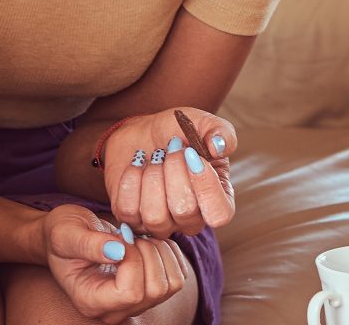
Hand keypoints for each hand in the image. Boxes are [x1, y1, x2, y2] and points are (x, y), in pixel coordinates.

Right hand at [42, 205, 187, 323]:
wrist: (68, 236)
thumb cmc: (63, 235)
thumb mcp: (67, 234)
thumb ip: (88, 244)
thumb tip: (118, 251)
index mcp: (91, 301)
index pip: (130, 293)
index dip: (134, 261)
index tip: (120, 238)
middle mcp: (115, 310)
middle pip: (155, 290)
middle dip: (148, 253)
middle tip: (128, 235)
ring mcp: (135, 303)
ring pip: (171, 284)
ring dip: (160, 252)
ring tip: (138, 238)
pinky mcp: (151, 290)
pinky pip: (178, 276)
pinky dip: (169, 252)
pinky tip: (149, 241)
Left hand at [104, 108, 236, 238]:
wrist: (142, 133)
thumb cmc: (178, 132)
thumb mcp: (203, 124)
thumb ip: (220, 132)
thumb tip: (218, 147)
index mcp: (217, 200)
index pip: (219, 214)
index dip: (205, 186)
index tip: (191, 154)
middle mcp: (191, 219)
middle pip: (184, 211)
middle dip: (173, 170)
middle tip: (170, 147)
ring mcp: (161, 224)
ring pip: (155, 216)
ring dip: (152, 177)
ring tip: (154, 156)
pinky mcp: (133, 219)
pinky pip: (128, 210)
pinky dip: (131, 180)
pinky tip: (137, 164)